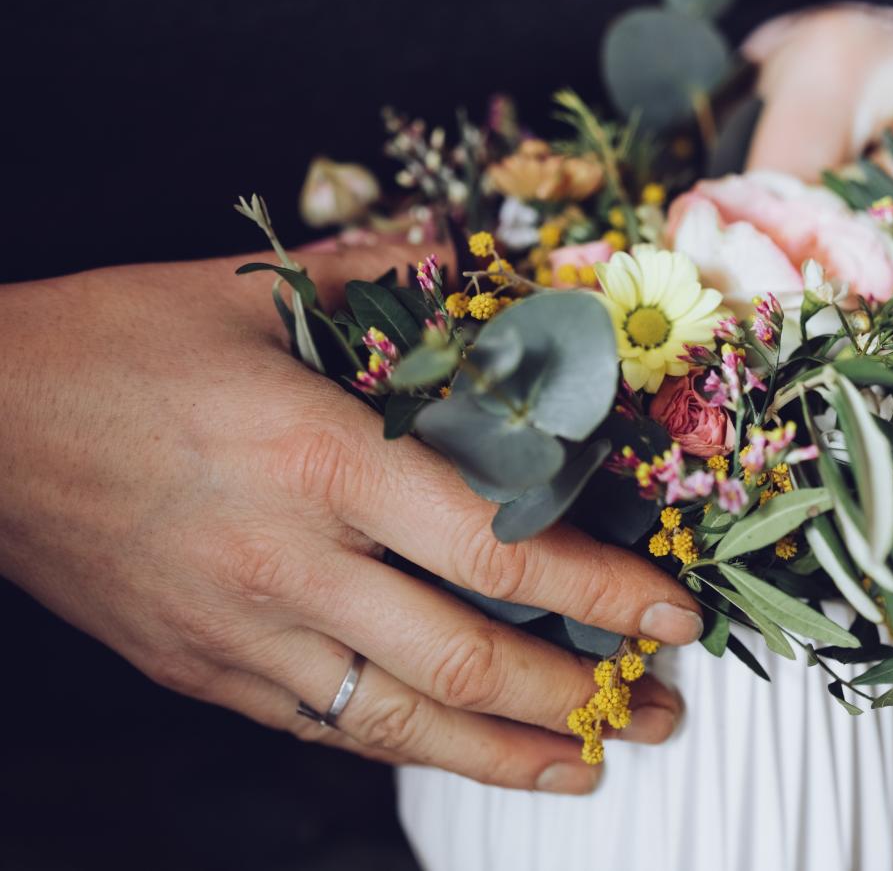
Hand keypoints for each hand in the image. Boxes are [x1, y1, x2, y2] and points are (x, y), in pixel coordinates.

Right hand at [0, 240, 700, 794]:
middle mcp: (290, 561)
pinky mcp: (202, 671)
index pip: (495, 542)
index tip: (669, 612)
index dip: (598, 587)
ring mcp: (243, 632)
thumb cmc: (106, 349)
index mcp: (319, 457)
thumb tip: (452, 249)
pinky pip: (324, 723)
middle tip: (657, 705)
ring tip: (587, 761)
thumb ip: (367, 276)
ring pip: (400, 721)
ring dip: (508, 752)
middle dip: (579, 694)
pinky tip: (461, 750)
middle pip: (464, 658)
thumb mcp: (241, 295)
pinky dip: (406, 743)